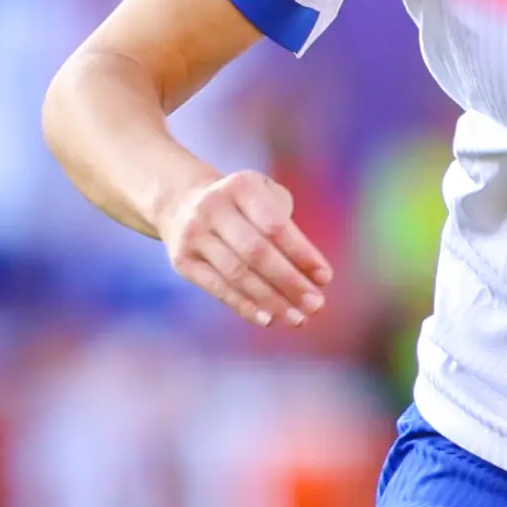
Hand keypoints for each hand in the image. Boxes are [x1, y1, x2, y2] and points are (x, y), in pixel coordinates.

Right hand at [157, 167, 330, 327]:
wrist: (181, 202)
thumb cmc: (242, 206)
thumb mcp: (265, 197)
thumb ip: (289, 228)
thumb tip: (313, 275)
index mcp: (241, 187)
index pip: (275, 226)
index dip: (302, 254)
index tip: (325, 278)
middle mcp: (213, 208)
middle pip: (256, 252)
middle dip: (290, 282)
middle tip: (316, 305)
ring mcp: (194, 235)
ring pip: (237, 274)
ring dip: (272, 300)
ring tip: (298, 318)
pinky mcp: (183, 261)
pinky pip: (217, 288)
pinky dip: (245, 306)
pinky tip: (268, 319)